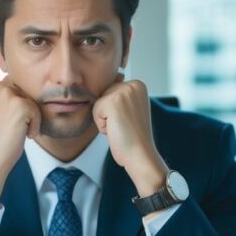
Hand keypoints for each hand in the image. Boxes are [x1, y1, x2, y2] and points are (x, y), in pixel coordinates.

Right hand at [0, 76, 40, 210]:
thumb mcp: (1, 113)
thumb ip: (12, 99)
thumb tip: (34, 91)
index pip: (19, 89)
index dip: (20, 109)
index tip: (8, 124)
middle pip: (27, 94)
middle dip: (26, 113)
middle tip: (12, 129)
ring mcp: (7, 95)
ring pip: (33, 103)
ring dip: (31, 120)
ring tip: (16, 132)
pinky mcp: (19, 105)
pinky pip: (37, 112)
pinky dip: (34, 126)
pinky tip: (22, 135)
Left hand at [93, 76, 168, 196]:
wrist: (141, 155)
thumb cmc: (133, 137)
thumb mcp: (129, 110)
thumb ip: (119, 96)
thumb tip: (111, 80)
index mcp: (138, 85)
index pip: (110, 91)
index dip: (114, 111)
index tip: (128, 121)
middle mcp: (133, 84)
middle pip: (103, 95)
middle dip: (108, 114)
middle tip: (124, 126)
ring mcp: (123, 91)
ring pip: (98, 103)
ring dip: (104, 119)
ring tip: (120, 128)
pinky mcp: (113, 101)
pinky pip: (95, 111)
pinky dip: (102, 125)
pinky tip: (116, 130)